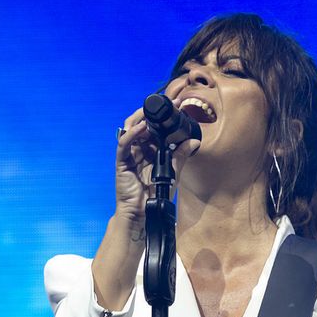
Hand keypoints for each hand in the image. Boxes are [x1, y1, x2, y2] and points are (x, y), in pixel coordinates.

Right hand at [114, 106, 199, 226]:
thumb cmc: (156, 195)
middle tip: (167, 104)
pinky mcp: (122, 161)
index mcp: (150, 150)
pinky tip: (141, 128)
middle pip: (140, 123)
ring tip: (151, 111)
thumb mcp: (173, 172)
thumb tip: (194, 141)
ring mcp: (129, 154)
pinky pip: (124, 144)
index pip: (153, 127)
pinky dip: (132, 134)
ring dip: (140, 118)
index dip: (162, 116)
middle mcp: (138, 149)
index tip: (177, 105)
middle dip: (151, 112)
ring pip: (130, 129)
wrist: (143, 213)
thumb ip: (180, 156)